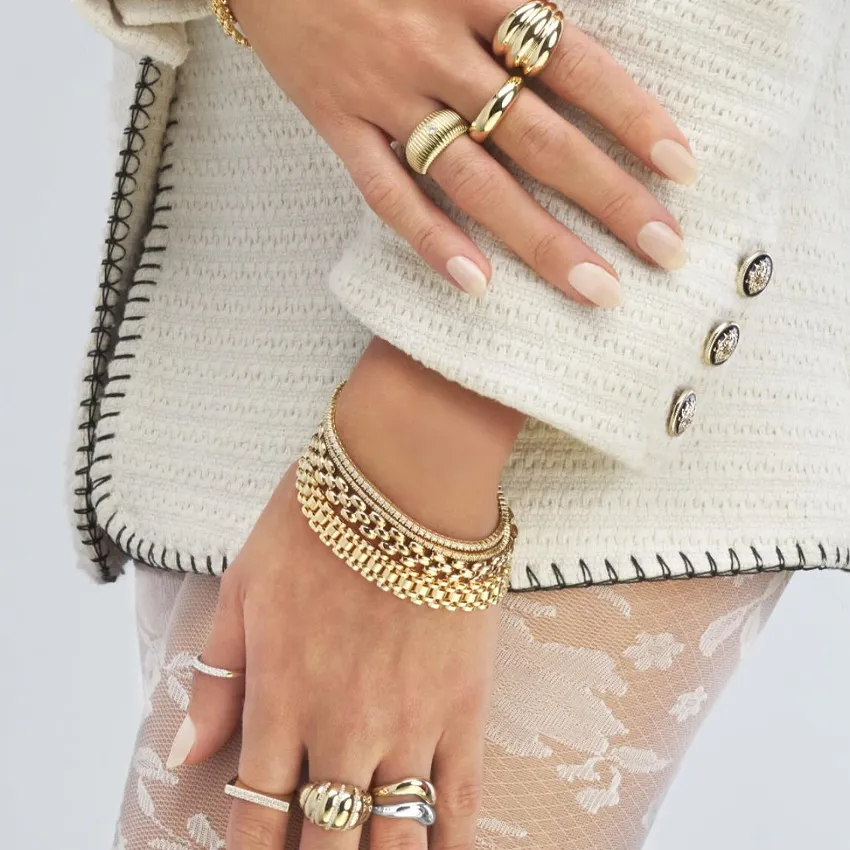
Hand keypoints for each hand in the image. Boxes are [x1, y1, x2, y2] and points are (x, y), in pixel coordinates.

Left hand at [173, 341, 524, 849]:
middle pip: (325, 839)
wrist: (407, 476)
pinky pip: (460, 799)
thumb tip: (185, 754)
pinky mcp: (464, 705)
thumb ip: (216, 678)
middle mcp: (344, 728)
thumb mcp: (243, 587)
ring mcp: (410, 723)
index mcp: (282, 699)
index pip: (259, 814)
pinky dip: (449, 846)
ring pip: (392, 837)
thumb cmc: (319, 521)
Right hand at [229, 0, 695, 304]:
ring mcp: (385, 93)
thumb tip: (581, 20)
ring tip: (595, 288)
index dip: (632, 116)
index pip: (575, 64)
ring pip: (473, 179)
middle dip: (608, 197)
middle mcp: (437, 50)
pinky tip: (476, 284)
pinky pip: (383, 191)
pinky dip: (428, 238)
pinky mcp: (335, 123)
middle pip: (538, 137)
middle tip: (665, 251)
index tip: (681, 170)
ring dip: (538, 239)